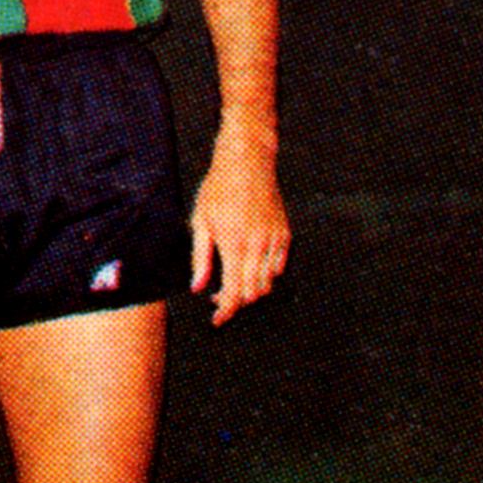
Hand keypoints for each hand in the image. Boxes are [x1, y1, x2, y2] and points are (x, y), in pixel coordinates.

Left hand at [190, 119, 289, 326]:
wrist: (247, 162)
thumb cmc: (218, 189)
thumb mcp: (201, 222)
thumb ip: (200, 258)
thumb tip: (198, 287)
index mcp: (234, 245)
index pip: (233, 292)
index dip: (225, 311)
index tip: (217, 319)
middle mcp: (258, 246)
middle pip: (252, 293)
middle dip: (235, 302)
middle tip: (218, 298)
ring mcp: (274, 240)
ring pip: (267, 283)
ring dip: (250, 290)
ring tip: (233, 281)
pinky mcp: (284, 233)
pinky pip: (278, 267)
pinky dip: (265, 275)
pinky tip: (249, 266)